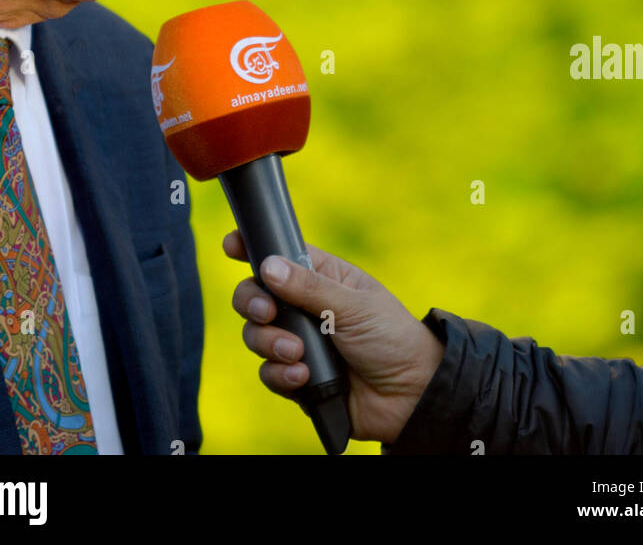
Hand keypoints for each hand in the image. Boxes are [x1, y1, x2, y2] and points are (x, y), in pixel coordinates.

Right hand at [223, 230, 445, 444]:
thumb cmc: (392, 338)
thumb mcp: (354, 306)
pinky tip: (304, 378)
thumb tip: (267, 266)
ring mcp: (299, 344)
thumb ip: (309, 289)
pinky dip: (281, 376)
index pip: (280, 256)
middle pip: (255, 296)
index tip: (231, 246)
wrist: (411, 396)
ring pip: (256, 336)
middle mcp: (305, 308)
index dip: (253, 249)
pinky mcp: (297, 379)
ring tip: (296, 353)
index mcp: (322, 279)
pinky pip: (269, 374)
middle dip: (253, 303)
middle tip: (268, 313)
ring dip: (269, 344)